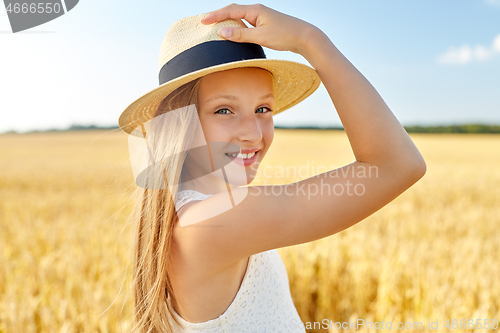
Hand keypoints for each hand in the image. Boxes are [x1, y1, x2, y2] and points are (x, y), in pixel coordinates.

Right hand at [200, 3, 319, 54]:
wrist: (304, 37)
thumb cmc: (285, 36)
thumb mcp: (261, 37)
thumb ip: (241, 35)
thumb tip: (222, 31)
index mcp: (255, 10)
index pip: (230, 10)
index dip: (215, 16)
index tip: (203, 21)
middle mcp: (257, 11)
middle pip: (233, 10)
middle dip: (218, 15)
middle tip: (205, 22)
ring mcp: (261, 17)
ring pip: (240, 16)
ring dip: (227, 20)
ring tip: (215, 26)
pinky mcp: (265, 24)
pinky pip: (246, 23)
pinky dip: (237, 26)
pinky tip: (234, 32)